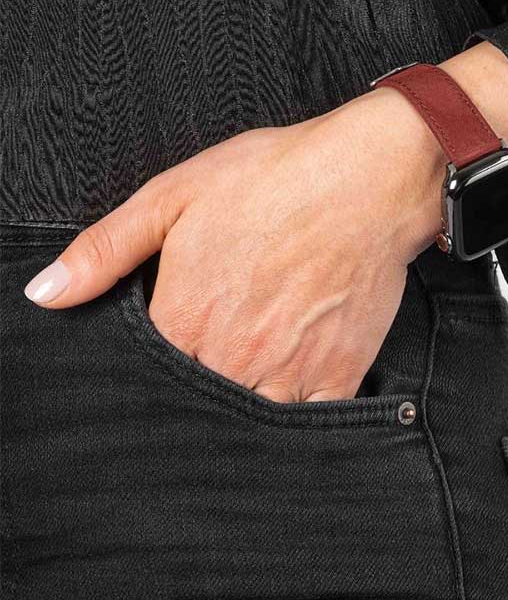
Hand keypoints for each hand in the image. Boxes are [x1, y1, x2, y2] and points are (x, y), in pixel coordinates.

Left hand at [22, 87, 445, 401]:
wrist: (370, 177)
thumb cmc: (276, 176)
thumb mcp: (175, 193)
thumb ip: (106, 249)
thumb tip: (45, 294)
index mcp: (186, 317)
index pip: (146, 378)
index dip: (150, 371)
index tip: (166, 354)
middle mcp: (233, 356)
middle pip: (196, 404)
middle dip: (194, 391)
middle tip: (213, 355)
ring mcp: (289, 372)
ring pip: (248, 419)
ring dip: (241, 404)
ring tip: (245, 372)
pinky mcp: (339, 374)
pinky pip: (307, 423)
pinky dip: (294, 413)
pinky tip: (288, 386)